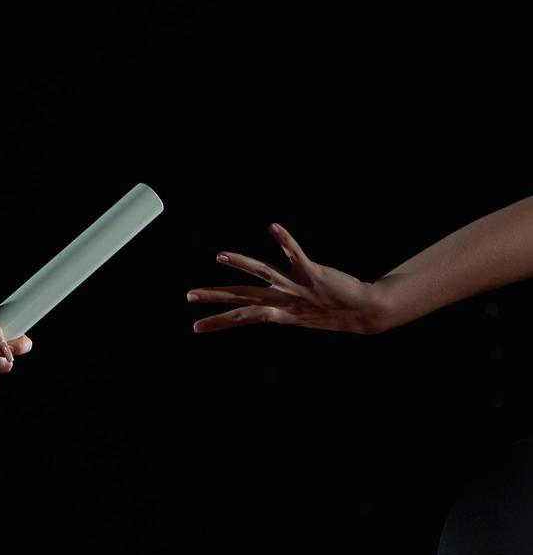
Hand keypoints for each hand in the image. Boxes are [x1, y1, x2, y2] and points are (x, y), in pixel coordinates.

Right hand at [187, 223, 384, 334]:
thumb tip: (263, 309)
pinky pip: (295, 254)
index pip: (241, 318)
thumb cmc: (334, 314)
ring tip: (220, 256)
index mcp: (279, 315)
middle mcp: (284, 301)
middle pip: (243, 297)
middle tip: (190, 295)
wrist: (364, 312)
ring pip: (263, 273)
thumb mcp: (302, 318)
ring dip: (241, 264)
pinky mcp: (313, 272)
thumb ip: (280, 310)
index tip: (195, 327)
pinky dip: (284, 240)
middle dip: (215, 297)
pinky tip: (272, 227)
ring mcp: (297, 287)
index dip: (217, 322)